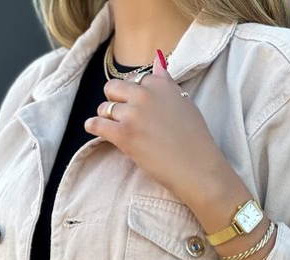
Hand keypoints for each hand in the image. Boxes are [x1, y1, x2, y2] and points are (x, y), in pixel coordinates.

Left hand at [84, 49, 229, 203]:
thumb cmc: (195, 140)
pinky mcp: (124, 135)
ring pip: (105, 108)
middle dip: (114, 100)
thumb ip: (166, 82)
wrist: (197, 169)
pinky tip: (92, 128)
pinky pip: (98, 124)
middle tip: (119, 115)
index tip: (133, 104)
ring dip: (105, 117)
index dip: (131, 93)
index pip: (134, 79)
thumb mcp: (184, 103)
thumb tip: (158, 61)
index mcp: (160, 84)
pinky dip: (93, 126)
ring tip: (112, 127)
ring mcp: (133, 114)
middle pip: (113, 88)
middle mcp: (145, 94)